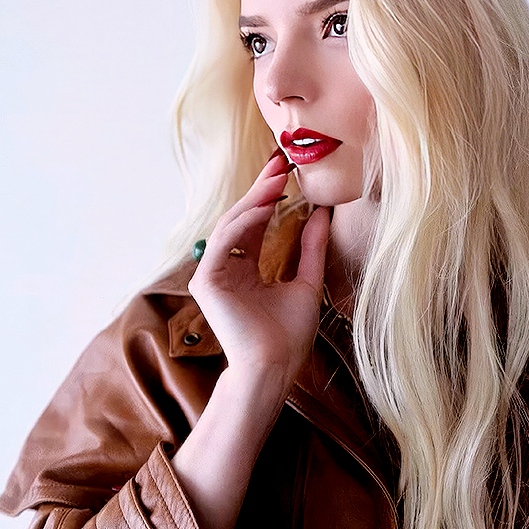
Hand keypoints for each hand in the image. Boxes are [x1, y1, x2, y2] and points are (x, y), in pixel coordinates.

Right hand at [188, 149, 330, 385]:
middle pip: (241, 219)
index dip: (269, 197)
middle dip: (261, 190)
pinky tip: (266, 205)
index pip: (254, 225)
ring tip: (278, 178)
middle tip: (282, 163)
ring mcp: (213, 275)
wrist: (276, 366)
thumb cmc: (290, 335)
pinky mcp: (207, 282)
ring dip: (254, 199)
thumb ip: (311, 248)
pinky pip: (225, 242)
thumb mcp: (307, 282)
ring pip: (231, 225)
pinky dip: (245, 221)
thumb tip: (321, 213)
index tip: (287, 171)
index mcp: (245, 271)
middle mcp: (226, 269)